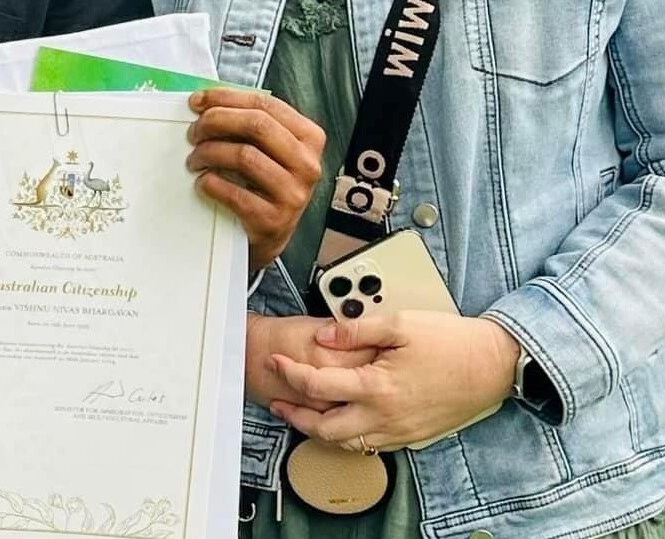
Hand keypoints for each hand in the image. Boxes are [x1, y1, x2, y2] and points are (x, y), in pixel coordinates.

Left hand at [186, 88, 324, 270]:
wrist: (269, 236)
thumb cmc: (264, 184)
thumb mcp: (268, 149)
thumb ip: (247, 123)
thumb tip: (204, 102)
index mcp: (308, 137)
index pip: (265, 104)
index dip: (226, 98)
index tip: (197, 101)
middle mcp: (307, 164)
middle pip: (256, 125)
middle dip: (216, 121)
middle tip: (193, 131)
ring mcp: (293, 194)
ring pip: (244, 156)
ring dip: (209, 152)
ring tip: (194, 159)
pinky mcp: (274, 221)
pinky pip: (235, 193)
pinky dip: (211, 183)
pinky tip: (203, 182)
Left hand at [268, 311, 519, 450]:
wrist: (491, 365)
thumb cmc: (450, 342)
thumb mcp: (398, 323)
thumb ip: (355, 329)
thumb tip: (322, 336)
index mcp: (377, 387)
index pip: (318, 386)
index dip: (290, 373)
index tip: (277, 361)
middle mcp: (385, 417)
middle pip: (325, 429)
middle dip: (296, 416)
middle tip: (279, 399)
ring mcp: (399, 431)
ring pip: (347, 443)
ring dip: (319, 430)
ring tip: (303, 412)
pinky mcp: (411, 436)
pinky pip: (370, 445)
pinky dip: (348, 436)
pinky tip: (342, 419)